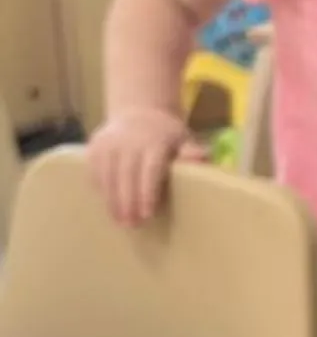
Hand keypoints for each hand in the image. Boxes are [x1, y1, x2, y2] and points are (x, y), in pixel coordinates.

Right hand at [87, 107, 206, 225]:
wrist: (139, 112)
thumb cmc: (167, 134)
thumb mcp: (184, 139)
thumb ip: (191, 151)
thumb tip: (202, 157)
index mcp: (154, 141)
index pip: (149, 170)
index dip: (147, 193)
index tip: (147, 214)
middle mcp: (128, 141)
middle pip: (126, 177)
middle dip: (128, 203)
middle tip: (132, 225)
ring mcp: (108, 144)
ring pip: (107, 178)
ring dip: (112, 202)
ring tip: (120, 221)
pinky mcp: (94, 148)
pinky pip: (95, 173)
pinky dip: (101, 191)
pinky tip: (109, 206)